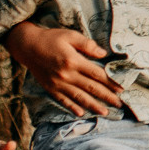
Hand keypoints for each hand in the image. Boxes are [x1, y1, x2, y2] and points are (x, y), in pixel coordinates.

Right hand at [2, 23, 121, 117]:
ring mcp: (57, 83)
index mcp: (73, 61)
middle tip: (120, 104)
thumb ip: (87, 45)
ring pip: (79, 97)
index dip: (110, 82)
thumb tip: (103, 54)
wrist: (26, 46)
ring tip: (105, 112)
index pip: (97, 74)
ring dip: (93, 106)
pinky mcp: (50, 88)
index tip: (121, 89)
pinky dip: (72, 107)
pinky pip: (63, 100)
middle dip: (107, 97)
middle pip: (91, 88)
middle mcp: (66, 75)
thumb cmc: (51, 38)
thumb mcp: (70, 35)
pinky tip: (81, 113)